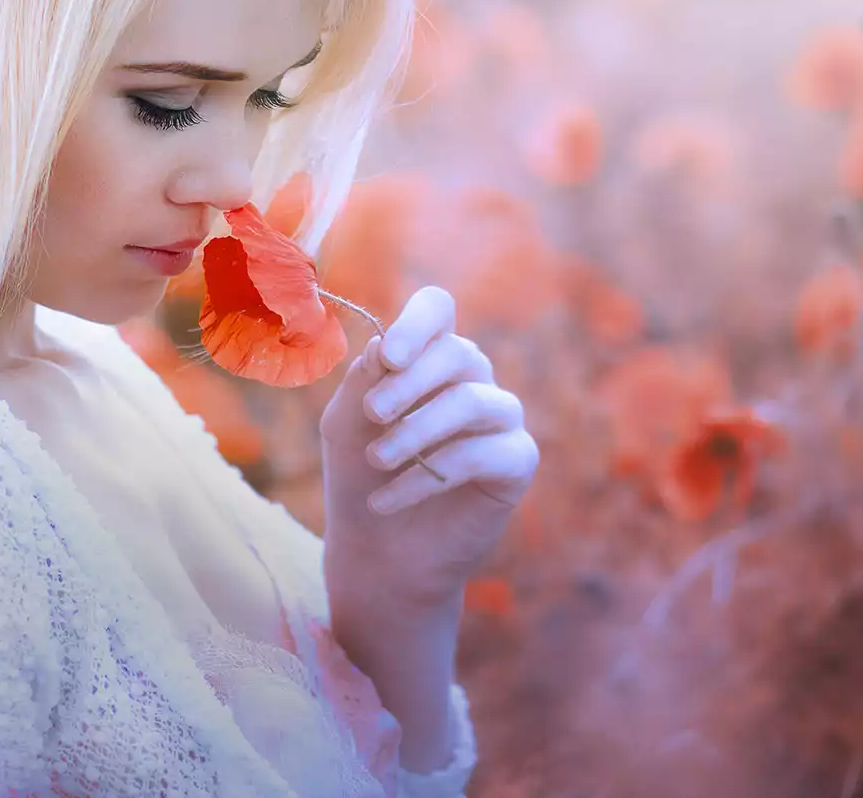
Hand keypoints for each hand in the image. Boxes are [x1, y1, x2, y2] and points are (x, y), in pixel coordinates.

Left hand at [319, 286, 538, 615]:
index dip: (417, 324)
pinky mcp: (516, 460)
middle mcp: (472, 379)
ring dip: (416, 430)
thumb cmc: (359, 477)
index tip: (389, 357)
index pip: (437, 310)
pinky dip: (427, 476)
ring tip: (377, 461)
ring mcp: (500, 418)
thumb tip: (387, 345)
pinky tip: (387, 500)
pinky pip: (482, 453)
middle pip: (458, 352)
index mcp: (429, 358)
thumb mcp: (346, 423)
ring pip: (472, 400)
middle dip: (408, 383)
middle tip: (372, 415)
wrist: (375, 552)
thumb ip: (365, 381)